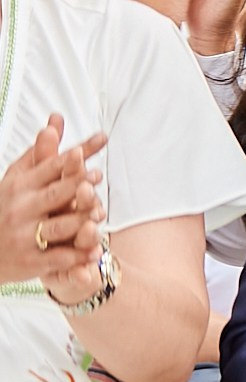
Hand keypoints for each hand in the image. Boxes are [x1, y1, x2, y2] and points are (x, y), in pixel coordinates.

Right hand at [0, 118, 106, 287]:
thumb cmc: (4, 207)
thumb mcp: (17, 178)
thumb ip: (41, 152)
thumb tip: (56, 120)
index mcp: (20, 186)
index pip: (51, 166)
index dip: (73, 155)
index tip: (94, 143)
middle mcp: (21, 209)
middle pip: (55, 194)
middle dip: (77, 185)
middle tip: (98, 176)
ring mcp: (25, 236)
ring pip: (59, 226)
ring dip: (81, 220)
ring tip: (99, 214)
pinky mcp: (30, 261)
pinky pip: (58, 258)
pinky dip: (77, 255)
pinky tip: (94, 252)